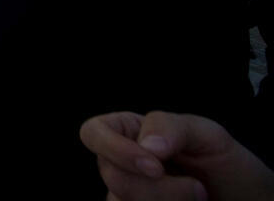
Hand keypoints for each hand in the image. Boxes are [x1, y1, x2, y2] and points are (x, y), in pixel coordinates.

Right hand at [79, 111, 273, 200]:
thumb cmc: (227, 163)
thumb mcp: (206, 133)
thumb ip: (171, 126)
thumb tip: (146, 144)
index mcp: (129, 132)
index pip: (93, 133)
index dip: (115, 150)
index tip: (155, 167)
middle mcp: (121, 163)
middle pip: (111, 176)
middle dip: (157, 188)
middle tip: (197, 190)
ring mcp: (128, 194)